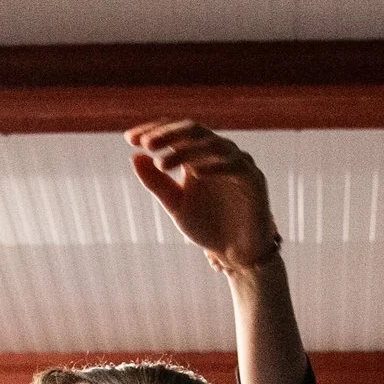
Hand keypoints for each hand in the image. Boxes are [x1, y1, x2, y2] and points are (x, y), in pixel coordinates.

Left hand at [127, 121, 279, 269]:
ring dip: (185, 151)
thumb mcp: (175, 205)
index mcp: (197, 155)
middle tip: (146, 144)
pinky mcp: (253, 178)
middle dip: (167, 135)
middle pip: (192, 131)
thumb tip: (135, 157)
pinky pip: (233, 165)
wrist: (236, 253)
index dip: (153, 130)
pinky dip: (213, 166)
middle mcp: (217, 153)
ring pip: (210, 144)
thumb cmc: (207, 226)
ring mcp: (236, 162)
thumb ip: (156, 183)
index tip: (130, 139)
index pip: (175, 131)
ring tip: (161, 164)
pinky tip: (195, 172)